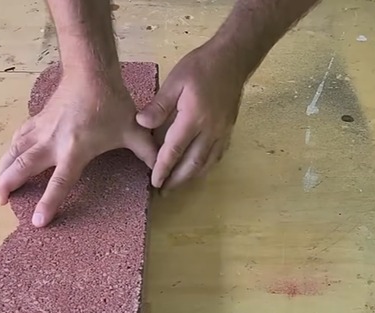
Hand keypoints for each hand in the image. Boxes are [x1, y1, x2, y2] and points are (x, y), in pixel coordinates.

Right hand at [0, 76, 156, 226]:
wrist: (90, 71)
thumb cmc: (112, 102)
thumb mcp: (134, 131)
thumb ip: (148, 155)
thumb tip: (162, 177)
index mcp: (75, 149)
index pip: (60, 181)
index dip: (49, 202)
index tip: (37, 220)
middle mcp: (53, 142)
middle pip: (25, 167)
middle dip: (10, 185)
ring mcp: (42, 130)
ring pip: (16, 152)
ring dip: (4, 170)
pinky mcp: (37, 120)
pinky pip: (19, 138)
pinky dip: (10, 150)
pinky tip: (6, 159)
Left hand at [136, 42, 246, 189]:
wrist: (233, 59)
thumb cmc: (201, 67)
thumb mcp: (175, 81)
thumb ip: (159, 105)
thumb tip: (141, 124)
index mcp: (194, 118)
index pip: (175, 150)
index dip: (163, 168)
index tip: (154, 181)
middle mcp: (210, 130)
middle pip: (193, 163)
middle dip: (177, 180)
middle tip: (163, 191)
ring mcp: (222, 132)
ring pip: (207, 163)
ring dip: (191, 177)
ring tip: (177, 185)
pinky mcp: (229, 130)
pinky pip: (217, 155)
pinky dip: (206, 166)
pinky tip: (197, 170)